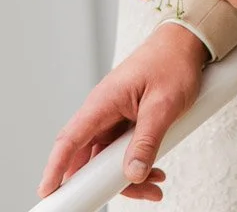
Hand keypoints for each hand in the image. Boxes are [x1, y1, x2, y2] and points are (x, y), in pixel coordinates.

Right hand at [37, 22, 207, 201]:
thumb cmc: (173, 62)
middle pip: (89, 156)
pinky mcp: (127, 119)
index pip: (70, 139)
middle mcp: (104, 110)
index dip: (56, 167)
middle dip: (103, 183)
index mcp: (103, 101)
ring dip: (126, 176)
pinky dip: (137, 163)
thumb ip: (147, 140)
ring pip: (108, 158)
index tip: (48, 191)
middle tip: (128, 195)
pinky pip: (123, 150)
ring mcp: (115, 115)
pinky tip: (155, 172)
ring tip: (154, 187)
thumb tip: (134, 173)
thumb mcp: (163, 104)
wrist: (188, 41)